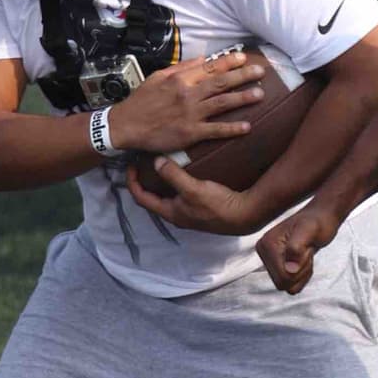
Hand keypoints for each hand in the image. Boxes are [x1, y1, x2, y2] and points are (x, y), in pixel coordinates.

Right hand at [109, 50, 265, 154]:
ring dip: (243, 98)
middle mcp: (188, 94)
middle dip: (243, 76)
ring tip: (260, 94)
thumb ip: (181, 68)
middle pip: (221, 82)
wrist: (126, 126)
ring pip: (222, 103)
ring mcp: (190, 113)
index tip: (244, 58)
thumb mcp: (158, 77)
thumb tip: (203, 59)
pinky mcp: (190, 133)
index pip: (210, 68)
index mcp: (180, 79)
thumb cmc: (141, 101)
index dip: (229, 62)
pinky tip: (247, 127)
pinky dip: (232, 128)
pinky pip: (215, 130)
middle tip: (261, 71)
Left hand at [126, 159, 260, 233]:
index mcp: (170, 212)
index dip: (132, 181)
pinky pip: (181, 193)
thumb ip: (173, 175)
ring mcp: (189, 212)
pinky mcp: (201, 207)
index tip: (131, 165)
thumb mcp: (192, 189)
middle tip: (144, 162)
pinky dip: (177, 181)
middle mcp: (177, 214)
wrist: (245, 215)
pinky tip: (184, 170)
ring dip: (162, 181)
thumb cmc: (218, 206)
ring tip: (162, 163)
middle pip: (152, 197)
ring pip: (167, 195)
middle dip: (146, 180)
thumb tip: (156, 161)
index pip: (141, 198)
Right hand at [256, 198, 340, 293]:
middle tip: (307, 252)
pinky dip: (302, 275)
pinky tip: (305, 259)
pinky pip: (290, 284)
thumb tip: (289, 269)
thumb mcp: (309, 230)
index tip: (306, 248)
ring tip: (306, 253)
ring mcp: (269, 259)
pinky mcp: (277, 264)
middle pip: (282, 283)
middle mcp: (264, 252)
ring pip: (287, 285)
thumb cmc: (317, 222)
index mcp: (266, 245)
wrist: (321, 218)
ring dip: (302, 273)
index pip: (282, 277)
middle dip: (300, 272)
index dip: (300, 268)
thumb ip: (296, 248)